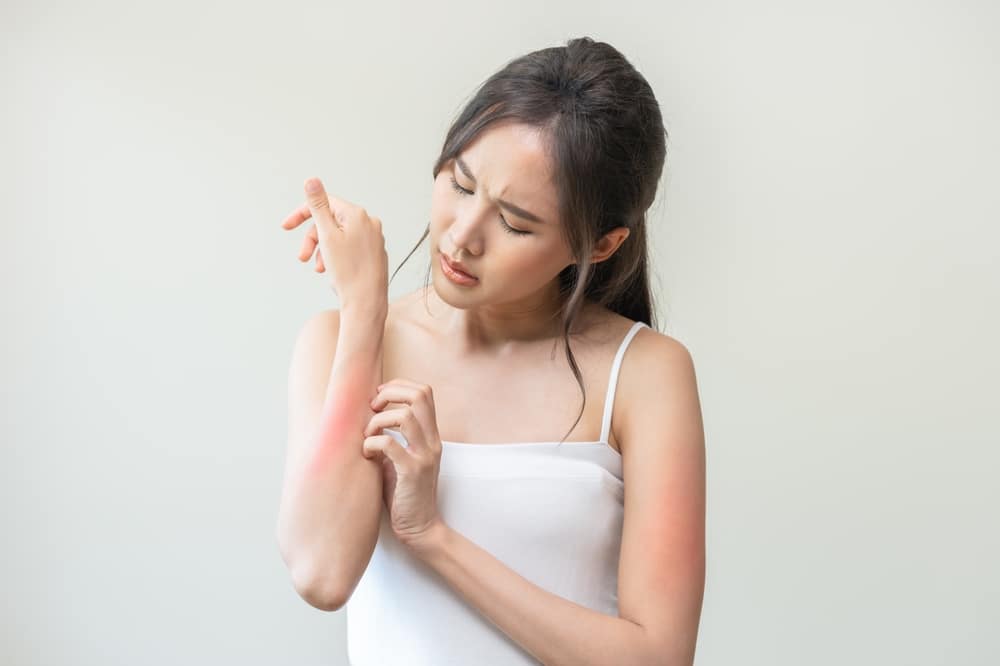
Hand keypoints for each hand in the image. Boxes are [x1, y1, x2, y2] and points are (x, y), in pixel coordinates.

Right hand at [280, 177, 387, 309]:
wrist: (367, 303)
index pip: (325, 203)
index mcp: (358, 215)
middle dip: (313, 238)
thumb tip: (311, 179)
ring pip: (339, 236)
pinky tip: (331, 272)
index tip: (285, 227)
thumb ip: (318, 206)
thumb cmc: (348, 271)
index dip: (302, 214)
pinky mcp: (374, 253)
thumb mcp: (327, 235)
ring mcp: (374, 238)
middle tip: (301, 257)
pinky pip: (349, 248)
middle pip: (331, 221)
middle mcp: (370, 223)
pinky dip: (336, 256)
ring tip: (319, 268)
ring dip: (323, 249)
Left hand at [363, 378, 446, 548]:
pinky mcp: (413, 472)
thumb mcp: (403, 457)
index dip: (399, 386)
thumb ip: (395, 436)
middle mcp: (432, 441)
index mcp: (431, 435)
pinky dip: (373, 442)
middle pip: (419, 396)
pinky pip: (390, 444)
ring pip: (405, 416)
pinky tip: (367, 453)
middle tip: (373, 409)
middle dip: (390, 394)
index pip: (425, 392)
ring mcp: (425, 456)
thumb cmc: (405, 493)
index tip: (379, 397)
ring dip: (378, 420)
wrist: (421, 528)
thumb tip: (370, 414)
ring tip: (368, 435)